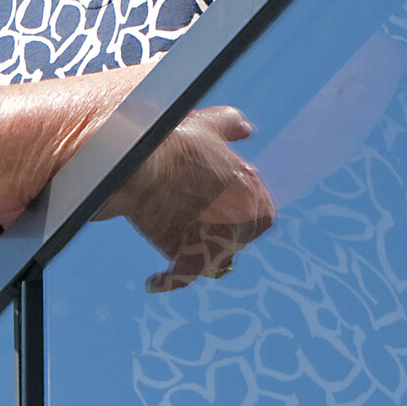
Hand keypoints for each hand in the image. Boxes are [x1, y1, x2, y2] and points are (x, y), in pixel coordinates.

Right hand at [103, 104, 275, 291]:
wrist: (143, 161)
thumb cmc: (173, 139)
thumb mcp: (207, 124)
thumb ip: (230, 125)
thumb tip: (245, 128)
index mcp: (251, 188)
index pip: (263, 215)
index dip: (243, 214)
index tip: (221, 208)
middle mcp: (241, 217)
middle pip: (240, 239)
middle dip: (223, 234)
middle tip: (195, 221)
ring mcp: (218, 239)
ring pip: (216, 259)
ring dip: (201, 255)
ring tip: (178, 241)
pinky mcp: (190, 256)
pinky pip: (183, 278)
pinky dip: (168, 281)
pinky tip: (154, 281)